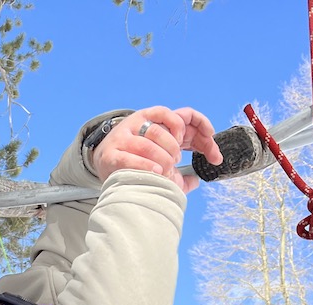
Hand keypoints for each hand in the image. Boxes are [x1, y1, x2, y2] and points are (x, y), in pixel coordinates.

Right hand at [91, 106, 222, 193]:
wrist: (103, 164)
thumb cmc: (136, 162)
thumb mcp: (160, 159)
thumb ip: (179, 167)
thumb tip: (195, 180)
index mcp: (152, 121)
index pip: (177, 114)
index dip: (196, 123)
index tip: (210, 136)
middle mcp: (137, 124)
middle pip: (162, 129)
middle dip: (174, 147)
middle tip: (176, 161)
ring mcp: (123, 137)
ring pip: (148, 142)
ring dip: (162, 157)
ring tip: (164, 169)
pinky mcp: (112, 153)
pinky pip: (130, 157)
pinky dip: (146, 165)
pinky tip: (156, 171)